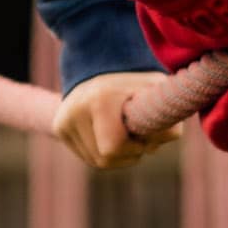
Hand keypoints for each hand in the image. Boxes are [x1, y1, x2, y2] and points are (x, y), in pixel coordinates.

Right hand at [52, 70, 181, 168]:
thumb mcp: (157, 93)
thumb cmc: (136, 83)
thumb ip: (168, 118)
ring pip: (96, 162)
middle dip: (128, 154)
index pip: (113, 148)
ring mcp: (64, 120)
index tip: (144, 134)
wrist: (103, 65)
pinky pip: (87, 157)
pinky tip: (111, 134)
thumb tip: (167, 138)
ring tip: (125, 133)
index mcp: (99, 100)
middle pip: (105, 160)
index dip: (135, 147)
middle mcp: (75, 110)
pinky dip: (104, 152)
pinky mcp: (59, 128)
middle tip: (138, 136)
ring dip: (118, 156)